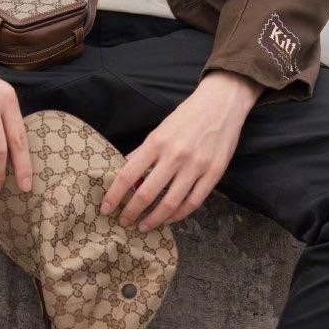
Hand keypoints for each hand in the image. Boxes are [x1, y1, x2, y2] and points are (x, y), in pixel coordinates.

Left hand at [98, 70, 259, 230]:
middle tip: (124, 222)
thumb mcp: (160, 129)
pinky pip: (193, 202)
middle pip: (147, 194)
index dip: (114, 195)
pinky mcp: (214, 173)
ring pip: (170, 204)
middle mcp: (175, 155)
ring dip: (154, 220)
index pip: (128, 175)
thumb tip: (124, 171)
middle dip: (131, 212)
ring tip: (144, 226)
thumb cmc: (188, 115)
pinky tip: (169, 219)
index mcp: (156, 142)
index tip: (106, 208)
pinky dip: (179, 215)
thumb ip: (143, 152)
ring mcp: (196, 166)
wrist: (222, 103)